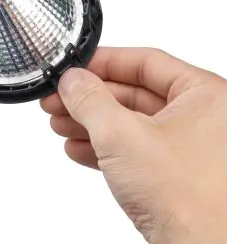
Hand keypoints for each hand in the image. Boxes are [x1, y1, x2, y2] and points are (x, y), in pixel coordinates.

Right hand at [40, 47, 226, 242]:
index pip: (144, 62)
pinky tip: (78, 149)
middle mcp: (200, 117)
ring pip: (129, 122)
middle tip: (59, 99)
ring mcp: (186, 147)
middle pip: (132, 93)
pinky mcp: (173, 173)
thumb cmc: (189, 200)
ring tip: (61, 124)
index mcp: (202, 94)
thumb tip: (72, 80)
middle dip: (90, 98)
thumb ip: (91, 101)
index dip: (104, 62)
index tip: (75, 67)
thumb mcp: (122, 136)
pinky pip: (133, 149)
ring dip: (91, 123)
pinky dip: (103, 148)